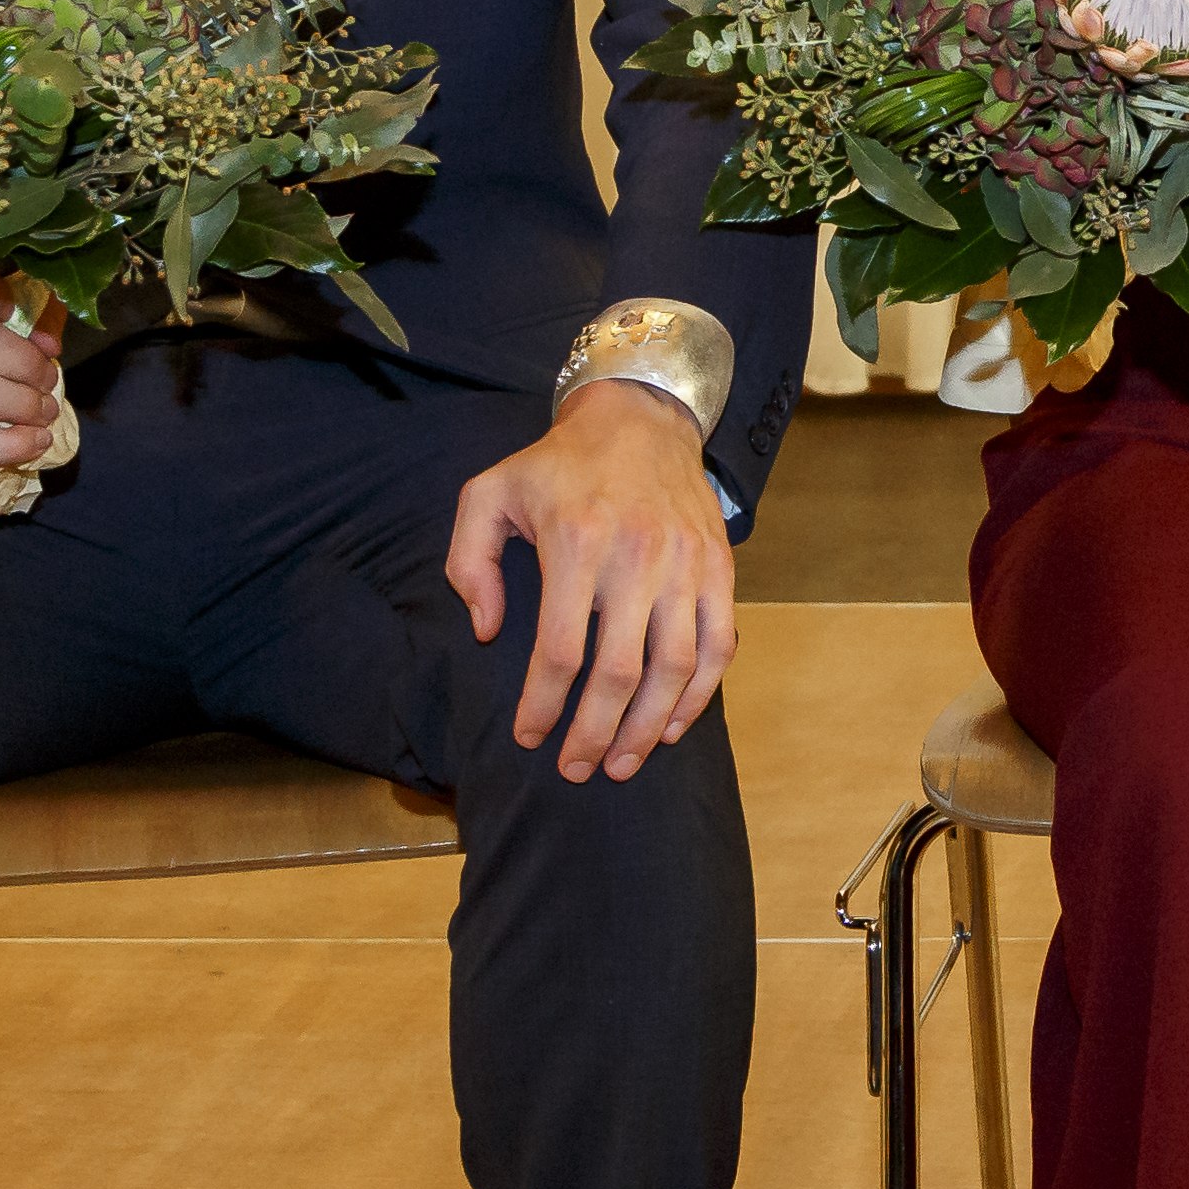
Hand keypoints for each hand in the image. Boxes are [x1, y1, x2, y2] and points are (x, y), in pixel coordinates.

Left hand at [443, 379, 735, 782]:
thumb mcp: (488, 494)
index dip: (543, 707)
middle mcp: (636, 558)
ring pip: (673, 670)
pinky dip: (699, 694)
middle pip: (619, 674)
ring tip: (624, 762)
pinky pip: (718, 646)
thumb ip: (469, 564)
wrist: (640, 419)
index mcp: (575, 544)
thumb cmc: (557, 465)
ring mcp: (685, 565)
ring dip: (649, 728)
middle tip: (577, 770)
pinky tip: (673, 725)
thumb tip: (487, 632)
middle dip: (596, 735)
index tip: (530, 737)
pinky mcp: (719, 569)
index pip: (559, 652)